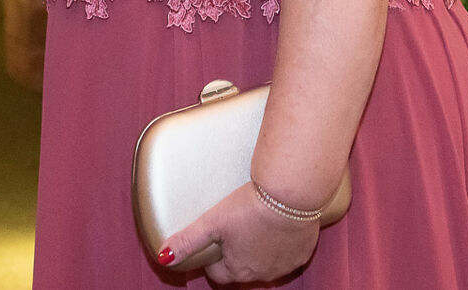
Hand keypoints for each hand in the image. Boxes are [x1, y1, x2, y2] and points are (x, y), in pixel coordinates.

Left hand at [159, 182, 319, 284]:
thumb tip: (164, 256)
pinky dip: (283, 244)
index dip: (214, 258)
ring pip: (267, 264)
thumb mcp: (213, 221)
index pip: (219, 275)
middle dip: (237, 254)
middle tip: (235, 228)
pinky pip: (289, 255)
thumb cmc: (251, 206)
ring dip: (260, 250)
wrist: (291, 192)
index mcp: (238, 269)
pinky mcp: (303, 252)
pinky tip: (278, 225)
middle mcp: (262, 273)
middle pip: (243, 270)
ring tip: (256, 224)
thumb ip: (188, 240)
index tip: (216, 240)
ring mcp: (285, 265)